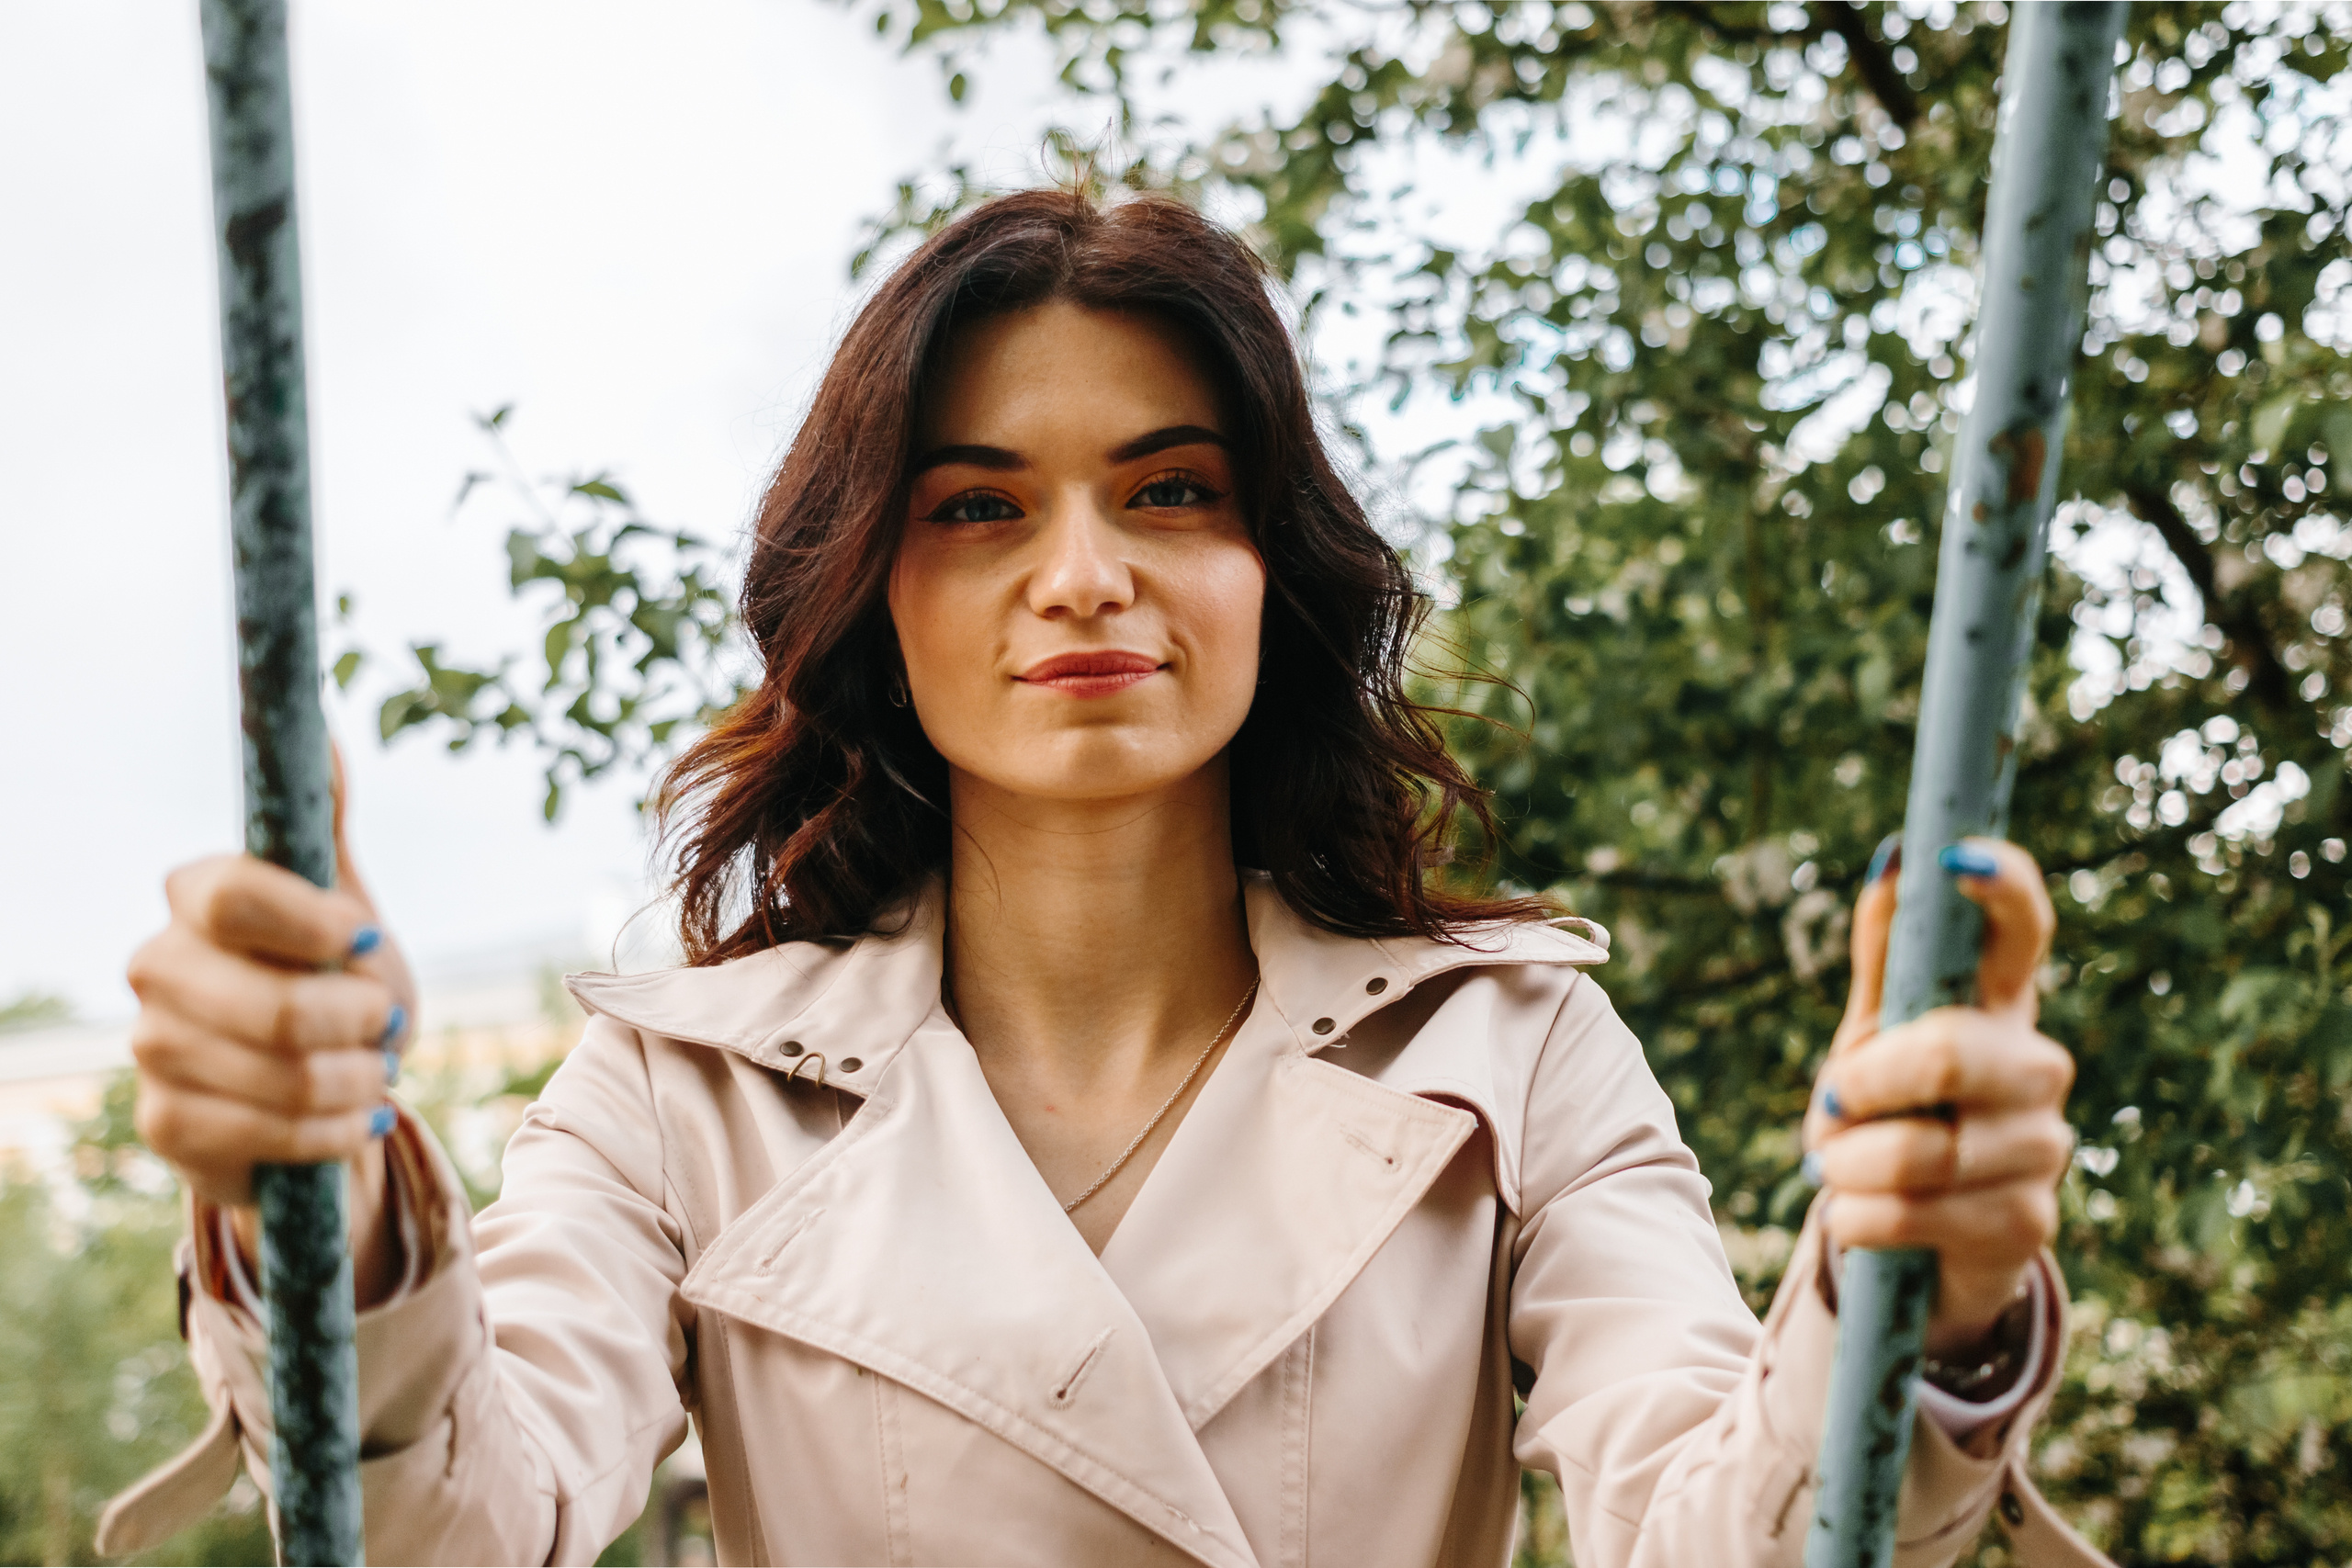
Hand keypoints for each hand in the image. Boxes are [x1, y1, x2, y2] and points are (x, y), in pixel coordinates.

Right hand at [125, 748, 412, 1303]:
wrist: (315, 1086)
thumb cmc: (332, 977)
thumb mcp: (342, 898)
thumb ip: (325, 818)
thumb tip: (322, 726)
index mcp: (194, 896)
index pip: (237, 895)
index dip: (316, 925)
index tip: (368, 944)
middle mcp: (155, 966)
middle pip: (279, 1008)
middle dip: (362, 1024)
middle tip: (386, 1024)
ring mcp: (152, 1048)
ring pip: (289, 1077)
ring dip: (360, 1080)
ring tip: (370, 1068)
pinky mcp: (165, 1124)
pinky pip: (276, 1135)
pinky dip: (339, 1130)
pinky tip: (353, 1116)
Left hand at [1804, 837, 2072, 1356]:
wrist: (1915, 1237)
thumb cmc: (1892, 1111)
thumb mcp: (1876, 1030)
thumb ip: (1887, 952)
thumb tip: (1895, 857)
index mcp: (1996, 1003)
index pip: (2022, 929)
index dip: (2001, 887)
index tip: (1956, 854)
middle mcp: (2035, 1066)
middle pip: (1948, 1053)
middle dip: (1864, 1086)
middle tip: (1835, 1103)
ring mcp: (2041, 1146)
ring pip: (1918, 1151)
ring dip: (1849, 1164)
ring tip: (1842, 1168)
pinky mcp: (2028, 1223)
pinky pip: (1910, 1214)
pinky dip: (1857, 1217)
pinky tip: (1861, 1214)